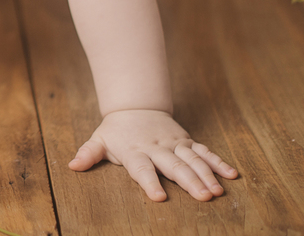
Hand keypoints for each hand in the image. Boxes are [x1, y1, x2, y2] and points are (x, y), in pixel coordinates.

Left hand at [68, 109, 237, 201]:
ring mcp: (174, 144)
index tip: (159, 197)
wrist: (135, 105)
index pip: (142, 169)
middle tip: (204, 197)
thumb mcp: (99, 140)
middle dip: (190, 182)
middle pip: (174, 166)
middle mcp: (157, 148)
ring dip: (207, 175)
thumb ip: (88, 154)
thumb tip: (72, 165)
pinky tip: (231, 175)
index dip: (149, 182)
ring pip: (193, 159)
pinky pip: (204, 152)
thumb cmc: (116, 130)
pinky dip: (218, 162)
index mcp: (135, 151)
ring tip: (218, 191)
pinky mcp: (186, 141)